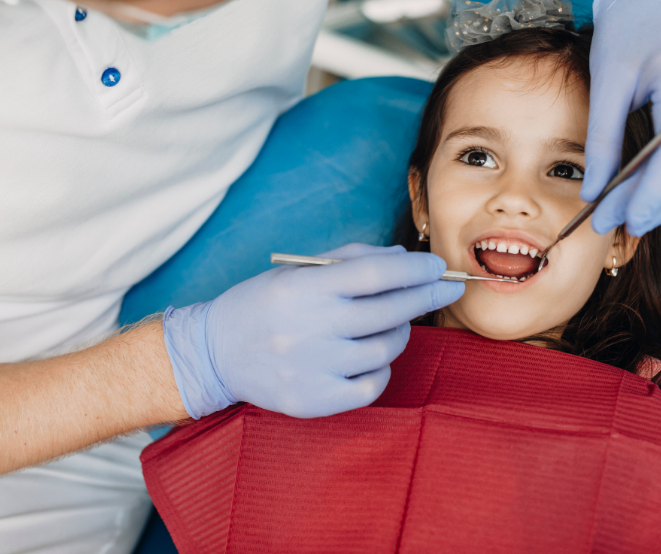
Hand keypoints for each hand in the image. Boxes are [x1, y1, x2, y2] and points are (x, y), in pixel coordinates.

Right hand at [162, 243, 463, 418]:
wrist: (215, 352)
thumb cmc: (263, 305)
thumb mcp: (298, 271)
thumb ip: (352, 260)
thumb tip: (405, 260)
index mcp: (303, 289)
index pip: (373, 275)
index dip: (414, 271)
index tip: (438, 267)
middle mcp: (307, 329)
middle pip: (388, 312)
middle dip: (424, 297)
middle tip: (445, 289)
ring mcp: (311, 368)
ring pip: (385, 350)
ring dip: (399, 333)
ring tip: (390, 324)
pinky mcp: (313, 401)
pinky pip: (371, 386)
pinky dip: (381, 369)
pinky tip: (371, 357)